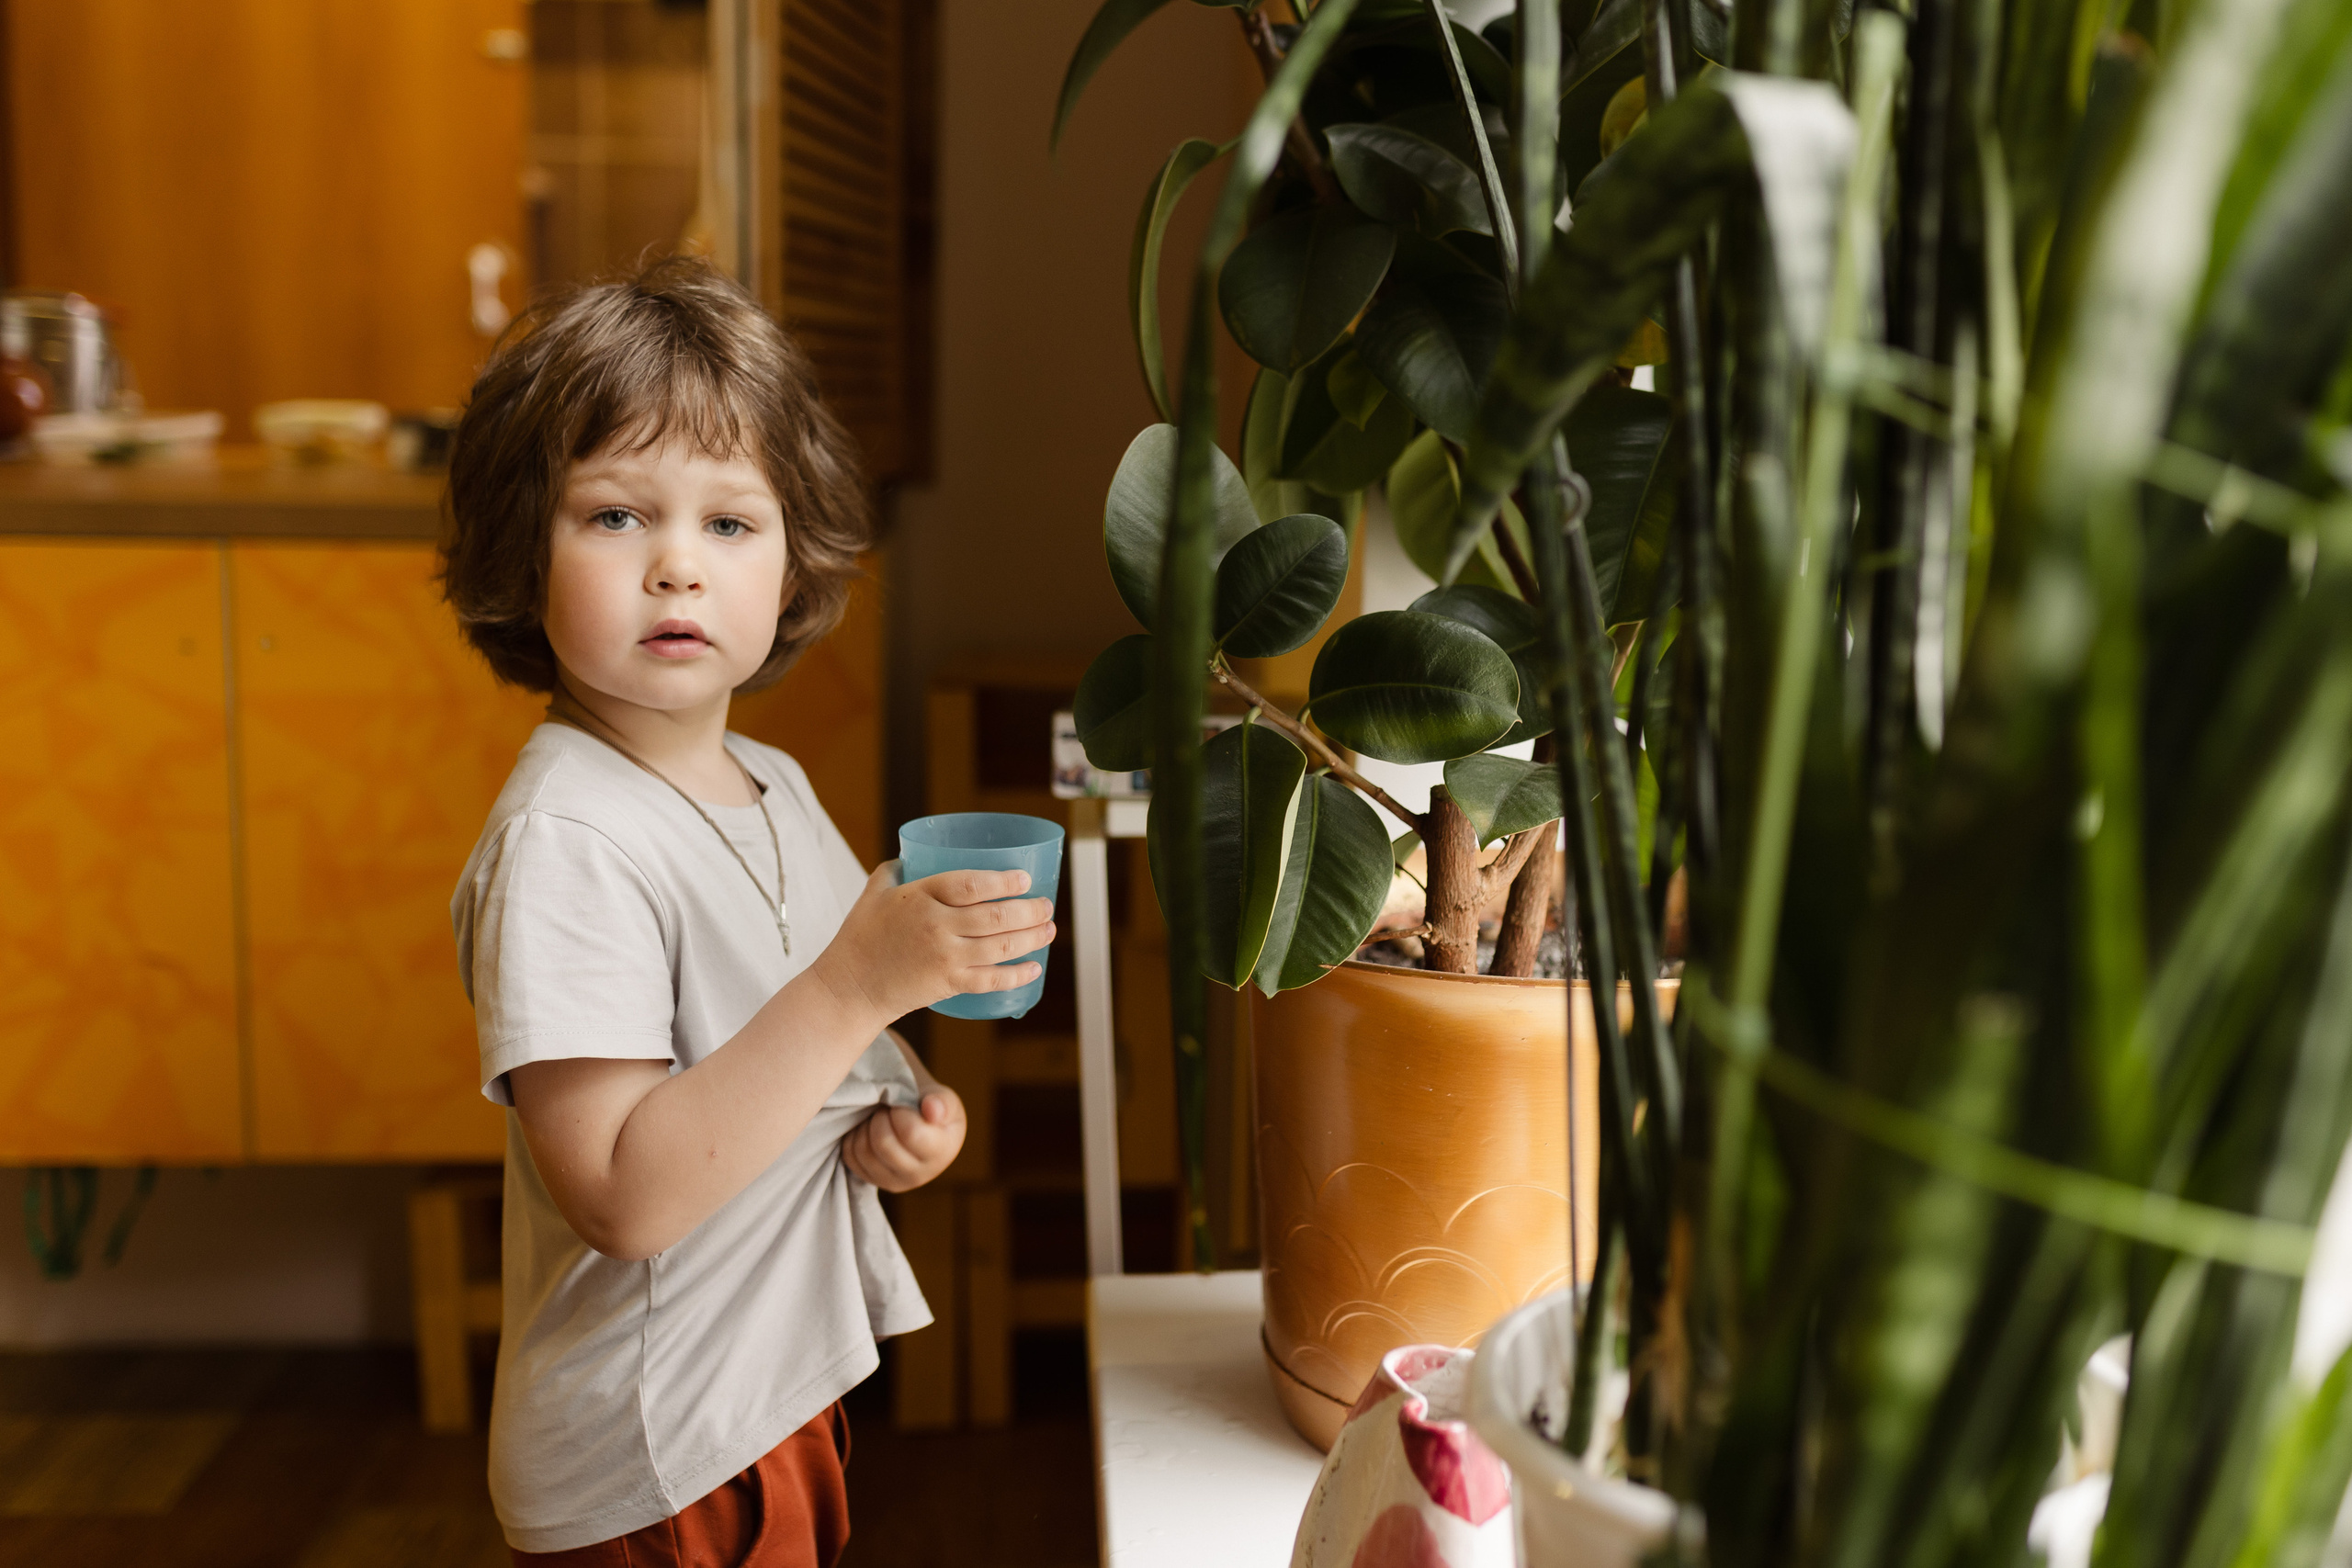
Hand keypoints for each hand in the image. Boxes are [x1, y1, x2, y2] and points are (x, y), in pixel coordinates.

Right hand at [814, 861, 1056, 1022]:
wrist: (849, 987)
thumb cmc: (861, 937)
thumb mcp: (874, 892)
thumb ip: (896, 870)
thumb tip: (916, 855)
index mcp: (919, 896)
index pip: (972, 883)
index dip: (1005, 880)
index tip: (1025, 878)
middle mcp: (936, 925)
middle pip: (996, 914)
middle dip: (1030, 910)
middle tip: (1046, 906)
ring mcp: (944, 957)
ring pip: (1001, 946)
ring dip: (1033, 937)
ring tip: (1049, 930)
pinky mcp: (947, 984)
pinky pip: (991, 980)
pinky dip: (1017, 975)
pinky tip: (1035, 968)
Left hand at [842, 1089, 966, 1190]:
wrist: (918, 1124)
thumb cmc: (931, 1107)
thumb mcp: (943, 1098)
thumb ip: (942, 1102)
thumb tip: (932, 1110)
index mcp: (941, 1152)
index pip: (910, 1133)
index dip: (900, 1112)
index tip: (902, 1102)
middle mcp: (919, 1174)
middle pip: (883, 1144)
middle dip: (880, 1118)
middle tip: (887, 1108)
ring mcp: (894, 1182)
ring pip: (864, 1152)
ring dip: (865, 1127)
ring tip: (878, 1117)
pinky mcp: (873, 1181)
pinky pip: (851, 1158)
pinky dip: (854, 1137)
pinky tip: (868, 1129)